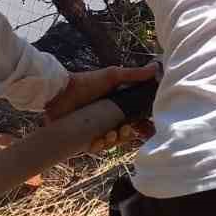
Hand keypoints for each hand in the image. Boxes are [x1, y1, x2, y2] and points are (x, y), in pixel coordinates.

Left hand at [44, 63, 159, 152]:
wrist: (60, 92)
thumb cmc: (86, 82)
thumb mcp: (113, 76)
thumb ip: (134, 75)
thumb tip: (156, 68)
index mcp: (117, 106)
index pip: (135, 119)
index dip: (143, 125)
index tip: (149, 128)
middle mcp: (108, 118)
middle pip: (125, 133)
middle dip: (128, 134)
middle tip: (125, 129)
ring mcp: (95, 129)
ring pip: (111, 142)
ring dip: (114, 140)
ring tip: (110, 135)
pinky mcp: (82, 138)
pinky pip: (95, 148)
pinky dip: (99, 146)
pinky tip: (98, 140)